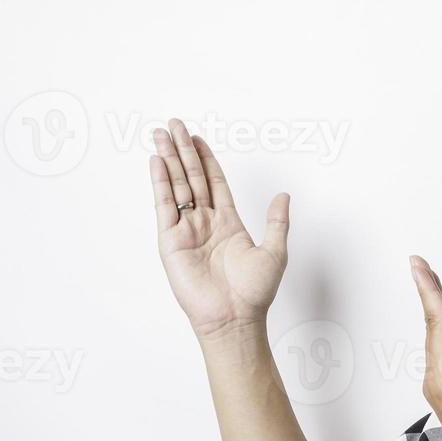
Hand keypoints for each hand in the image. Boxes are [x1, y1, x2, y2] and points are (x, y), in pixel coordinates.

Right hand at [149, 118, 289, 340]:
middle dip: (183, 150)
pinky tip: (157, 161)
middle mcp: (205, 222)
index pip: (214, 181)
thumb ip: (277, 222)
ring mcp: (186, 229)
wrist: (234, 317)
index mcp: (228, 222)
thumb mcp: (275, 252)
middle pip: (191, 177)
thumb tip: (284, 196)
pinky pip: (164, 205)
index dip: (206, 158)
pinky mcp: (171, 240)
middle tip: (174, 124)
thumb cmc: (255, 292)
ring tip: (161, 133)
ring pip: (176, 185)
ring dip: (169, 159)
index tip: (198, 137)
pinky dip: (160, 182)